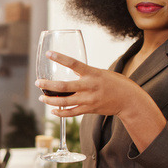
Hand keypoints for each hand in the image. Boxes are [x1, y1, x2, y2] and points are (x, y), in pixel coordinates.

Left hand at [35, 51, 164, 151]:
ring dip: (50, 100)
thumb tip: (71, 70)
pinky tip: (53, 111)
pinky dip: (61, 112)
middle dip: (48, 85)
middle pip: (64, 86)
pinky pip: (71, 113)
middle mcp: (89, 86)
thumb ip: (86, 73)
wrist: (129, 100)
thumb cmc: (116, 83)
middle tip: (38, 83)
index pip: (73, 63)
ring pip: (64, 101)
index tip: (49, 54)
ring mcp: (89, 99)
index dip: (60, 58)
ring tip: (42, 98)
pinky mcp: (89, 110)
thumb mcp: (101, 73)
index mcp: (92, 73)